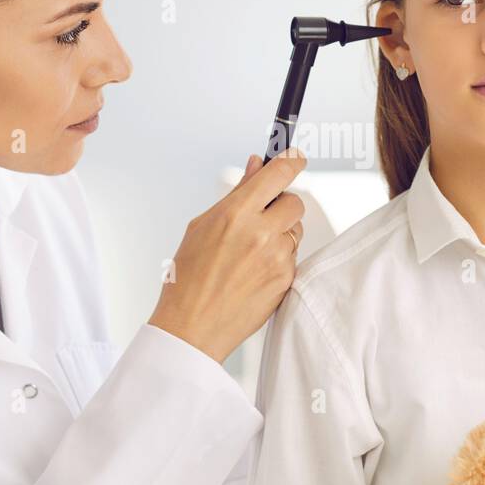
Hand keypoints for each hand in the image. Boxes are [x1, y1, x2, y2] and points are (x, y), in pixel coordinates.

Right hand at [148, 148, 306, 363]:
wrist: (192, 328)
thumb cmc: (189, 277)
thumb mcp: (203, 226)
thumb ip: (237, 194)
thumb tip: (256, 166)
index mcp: (236, 214)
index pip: (278, 174)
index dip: (291, 161)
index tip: (295, 157)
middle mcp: (261, 233)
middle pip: (295, 202)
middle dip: (282, 205)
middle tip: (263, 216)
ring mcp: (277, 258)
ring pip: (295, 231)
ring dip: (281, 234)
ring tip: (251, 252)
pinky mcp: (286, 280)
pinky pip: (293, 257)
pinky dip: (279, 258)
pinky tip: (254, 271)